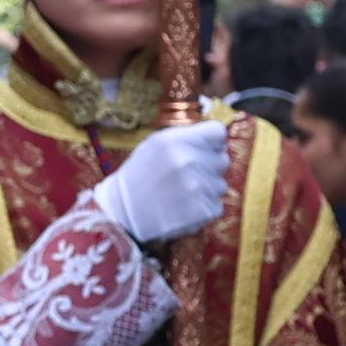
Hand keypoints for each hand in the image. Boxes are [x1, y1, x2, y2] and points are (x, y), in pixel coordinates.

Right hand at [88, 120, 232, 244]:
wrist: (123, 212)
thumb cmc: (139, 176)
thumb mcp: (155, 145)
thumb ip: (186, 138)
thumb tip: (217, 140)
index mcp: (176, 140)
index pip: (218, 132)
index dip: (213, 142)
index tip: (205, 150)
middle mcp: (189, 160)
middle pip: (223, 159)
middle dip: (209, 167)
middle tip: (187, 176)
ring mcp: (197, 187)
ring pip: (221, 185)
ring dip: (207, 190)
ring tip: (183, 194)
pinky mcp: (202, 211)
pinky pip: (217, 205)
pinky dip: (204, 209)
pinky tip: (184, 208)